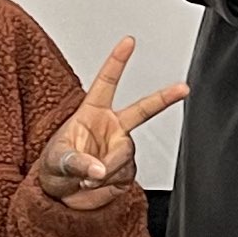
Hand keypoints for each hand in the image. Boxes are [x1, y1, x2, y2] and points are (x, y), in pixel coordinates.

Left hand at [35, 39, 187, 202]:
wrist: (61, 194)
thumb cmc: (54, 168)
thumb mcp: (57, 160)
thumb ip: (77, 163)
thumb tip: (97, 169)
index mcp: (92, 113)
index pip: (107, 82)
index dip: (118, 61)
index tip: (129, 42)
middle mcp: (111, 128)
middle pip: (143, 109)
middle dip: (164, 98)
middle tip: (183, 88)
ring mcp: (120, 149)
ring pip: (125, 155)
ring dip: (106, 169)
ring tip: (87, 178)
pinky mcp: (126, 171)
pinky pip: (125, 175)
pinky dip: (108, 183)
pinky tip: (95, 185)